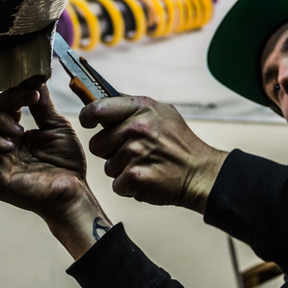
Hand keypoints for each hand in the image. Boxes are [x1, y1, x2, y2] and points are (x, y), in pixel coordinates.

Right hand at [0, 84, 109, 257]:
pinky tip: (13, 143)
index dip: (11, 93)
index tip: (33, 86)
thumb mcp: (55, 126)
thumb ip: (42, 104)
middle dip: (6, 100)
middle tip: (31, 99)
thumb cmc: (66, 163)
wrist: (74, 191)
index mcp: (9, 135)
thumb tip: (35, 77)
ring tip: (22, 129)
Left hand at [78, 95, 228, 213]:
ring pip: (108, 166)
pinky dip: (129, 185)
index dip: (88, 116)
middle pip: (97, 144)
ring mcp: (135, 153)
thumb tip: (102, 101)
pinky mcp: (135, 177)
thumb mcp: (162, 112)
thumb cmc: (179, 143)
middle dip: (110, 150)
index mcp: (141, 108)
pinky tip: (147, 177)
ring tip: (145, 164)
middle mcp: (137, 128)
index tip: (89, 122)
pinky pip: (117, 184)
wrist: (200, 172)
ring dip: (122, 169)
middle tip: (133, 151)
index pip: (97, 108)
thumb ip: (132, 107)